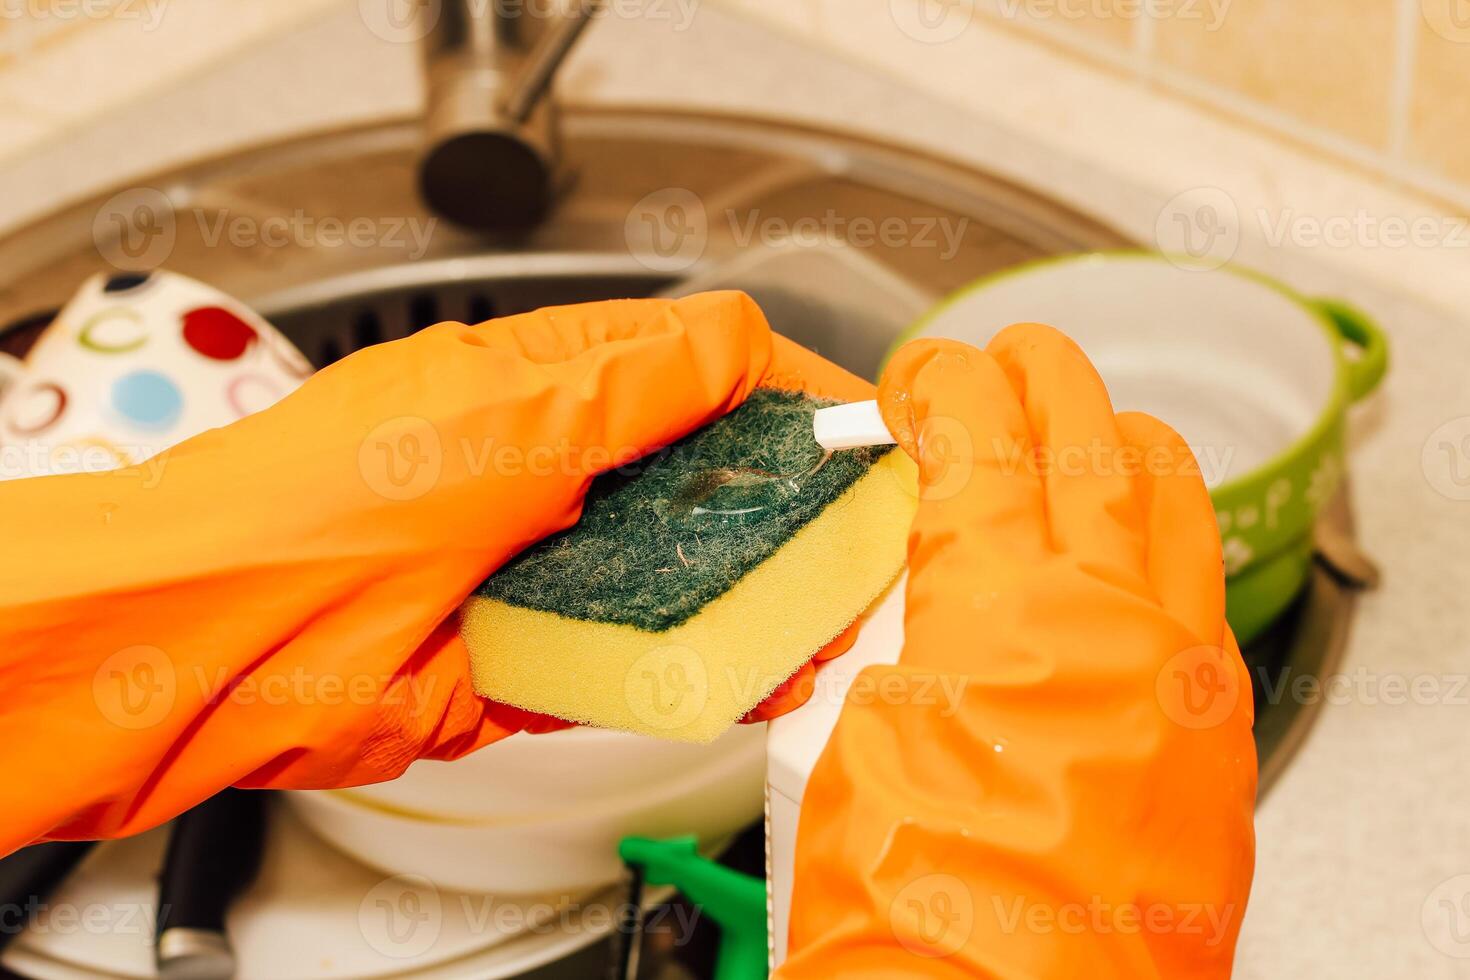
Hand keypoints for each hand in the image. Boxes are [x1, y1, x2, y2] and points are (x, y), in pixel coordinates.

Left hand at [0, 291, 869, 849]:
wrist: (222, 639)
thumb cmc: (332, 498)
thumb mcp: (515, 405)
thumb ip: (641, 375)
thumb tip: (744, 338)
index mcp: (548, 382)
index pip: (699, 365)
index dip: (787, 390)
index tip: (858, 429)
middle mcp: (555, 473)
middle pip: (705, 479)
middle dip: (791, 507)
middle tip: (861, 540)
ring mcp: (546, 570)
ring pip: (683, 577)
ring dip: (758, 598)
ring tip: (829, 620)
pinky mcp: (533, 661)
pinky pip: (638, 666)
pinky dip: (700, 675)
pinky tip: (754, 678)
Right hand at [780, 326, 1256, 978]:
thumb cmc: (918, 920)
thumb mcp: (852, 747)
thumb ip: (898, 642)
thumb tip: (915, 597)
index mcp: (1001, 611)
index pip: (982, 444)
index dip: (945, 388)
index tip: (923, 375)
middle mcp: (1111, 620)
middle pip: (1087, 443)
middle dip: (1040, 380)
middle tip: (1007, 355)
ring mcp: (1181, 671)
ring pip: (1174, 498)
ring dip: (1122, 437)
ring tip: (1088, 417)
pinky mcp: (1215, 729)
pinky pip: (1206, 586)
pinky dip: (1171, 528)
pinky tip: (1144, 532)